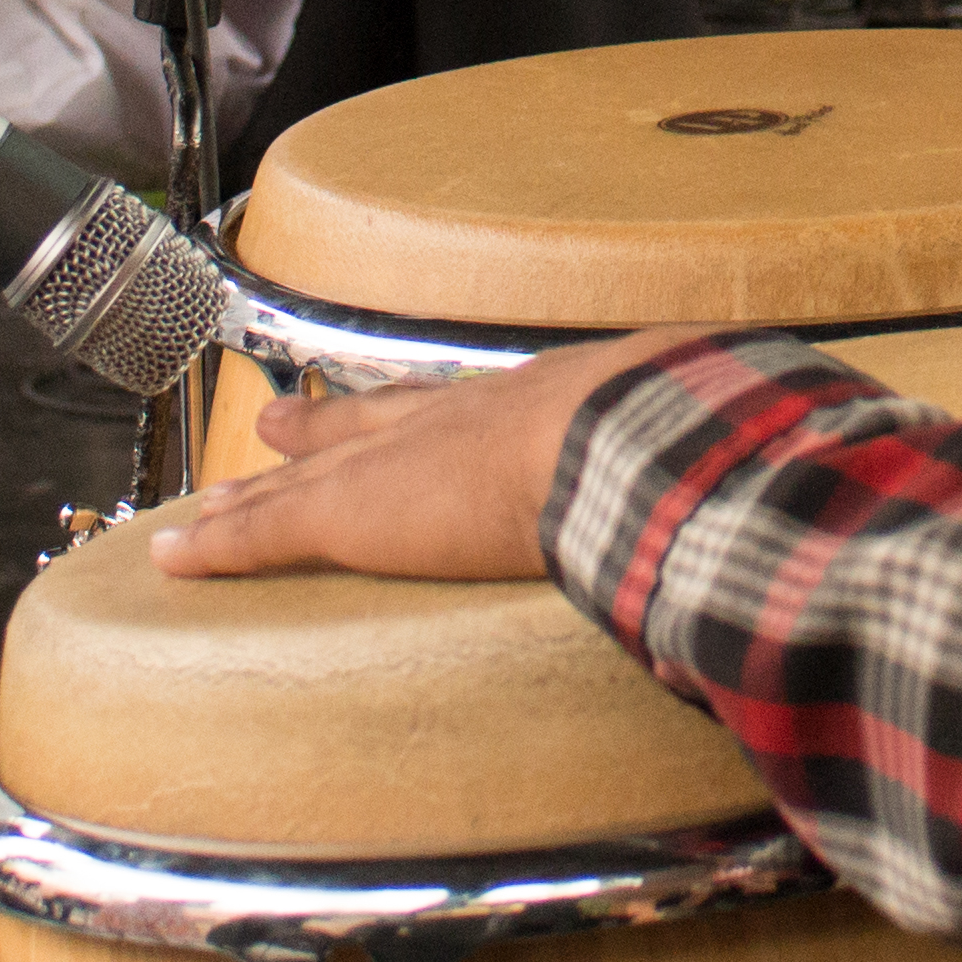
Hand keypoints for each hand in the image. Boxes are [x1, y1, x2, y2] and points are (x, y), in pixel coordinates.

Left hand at [152, 330, 706, 582]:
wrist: (628, 437)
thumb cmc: (685, 445)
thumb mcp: (713, 445)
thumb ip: (729, 474)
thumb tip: (789, 504)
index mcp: (545, 404)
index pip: (466, 410)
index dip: (425, 414)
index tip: (408, 412)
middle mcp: (461, 419)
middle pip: (371, 424)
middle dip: (323, 431)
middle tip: (274, 426)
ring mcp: (405, 463)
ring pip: (307, 481)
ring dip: (257, 494)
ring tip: (209, 503)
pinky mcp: (355, 514)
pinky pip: (269, 534)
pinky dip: (219, 546)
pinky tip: (172, 556)